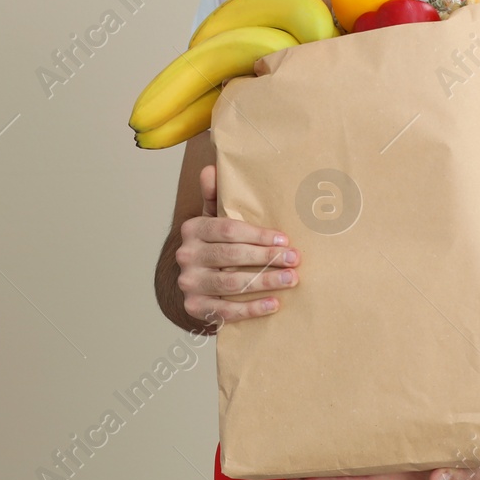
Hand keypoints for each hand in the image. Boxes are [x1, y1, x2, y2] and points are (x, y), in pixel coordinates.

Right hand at [174, 163, 299, 327]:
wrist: (196, 280)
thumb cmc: (212, 245)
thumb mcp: (212, 219)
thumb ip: (214, 196)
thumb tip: (212, 168)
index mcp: (191, 229)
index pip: (228, 231)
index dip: (258, 235)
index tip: (284, 239)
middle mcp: (186, 256)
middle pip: (231, 256)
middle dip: (266, 257)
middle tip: (294, 259)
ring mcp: (189, 283)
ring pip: (231, 283)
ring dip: (265, 282)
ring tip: (291, 279)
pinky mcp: (195, 308)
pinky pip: (226, 311)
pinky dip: (252, 308)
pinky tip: (274, 304)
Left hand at [285, 456, 479, 479]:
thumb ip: (462, 474)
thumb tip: (438, 478)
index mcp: (412, 471)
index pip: (363, 477)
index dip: (331, 478)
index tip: (301, 475)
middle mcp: (404, 466)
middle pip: (354, 469)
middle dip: (321, 470)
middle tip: (287, 463)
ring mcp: (409, 457)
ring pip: (366, 457)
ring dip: (338, 455)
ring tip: (308, 443)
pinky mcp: (418, 445)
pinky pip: (384, 444)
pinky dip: (363, 438)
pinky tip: (348, 429)